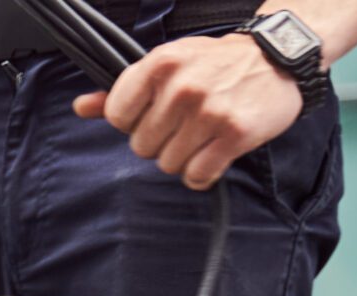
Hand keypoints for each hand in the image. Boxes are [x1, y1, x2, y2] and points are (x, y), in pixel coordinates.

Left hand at [73, 33, 303, 189]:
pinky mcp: (234, 134)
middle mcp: (182, 87)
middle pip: (142, 147)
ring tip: (203, 135)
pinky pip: (198, 176)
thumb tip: (81, 107)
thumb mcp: (167, 65)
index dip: (134, 122)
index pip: (117, 117)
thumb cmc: (213, 65)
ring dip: (184, 158)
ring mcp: (209, 111)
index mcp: (160, 65)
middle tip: (186, 123)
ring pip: (168, 165)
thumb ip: (121, 90)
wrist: (275, 59)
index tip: (155, 113)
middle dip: (161, 142)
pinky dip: (203, 174)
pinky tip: (215, 152)